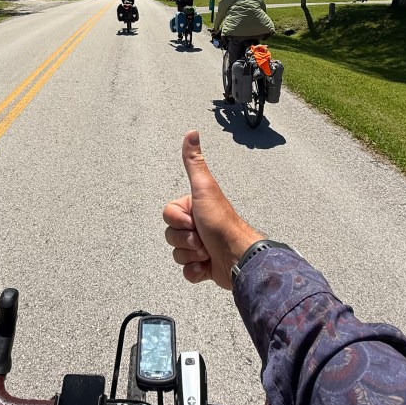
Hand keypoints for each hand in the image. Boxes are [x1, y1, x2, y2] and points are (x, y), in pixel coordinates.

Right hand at [163, 131, 262, 289]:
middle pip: (170, 235)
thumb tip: (192, 133)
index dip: (178, 221)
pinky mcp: (204, 266)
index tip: (194, 220)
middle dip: (185, 240)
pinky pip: (186, 272)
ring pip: (177, 254)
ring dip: (191, 255)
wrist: (237, 258)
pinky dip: (196, 271)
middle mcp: (197, 225)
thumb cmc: (221, 223)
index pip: (168, 215)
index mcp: (194, 207)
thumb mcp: (204, 189)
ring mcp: (200, 247)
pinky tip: (208, 266)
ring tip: (207, 252)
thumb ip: (194, 163)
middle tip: (202, 237)